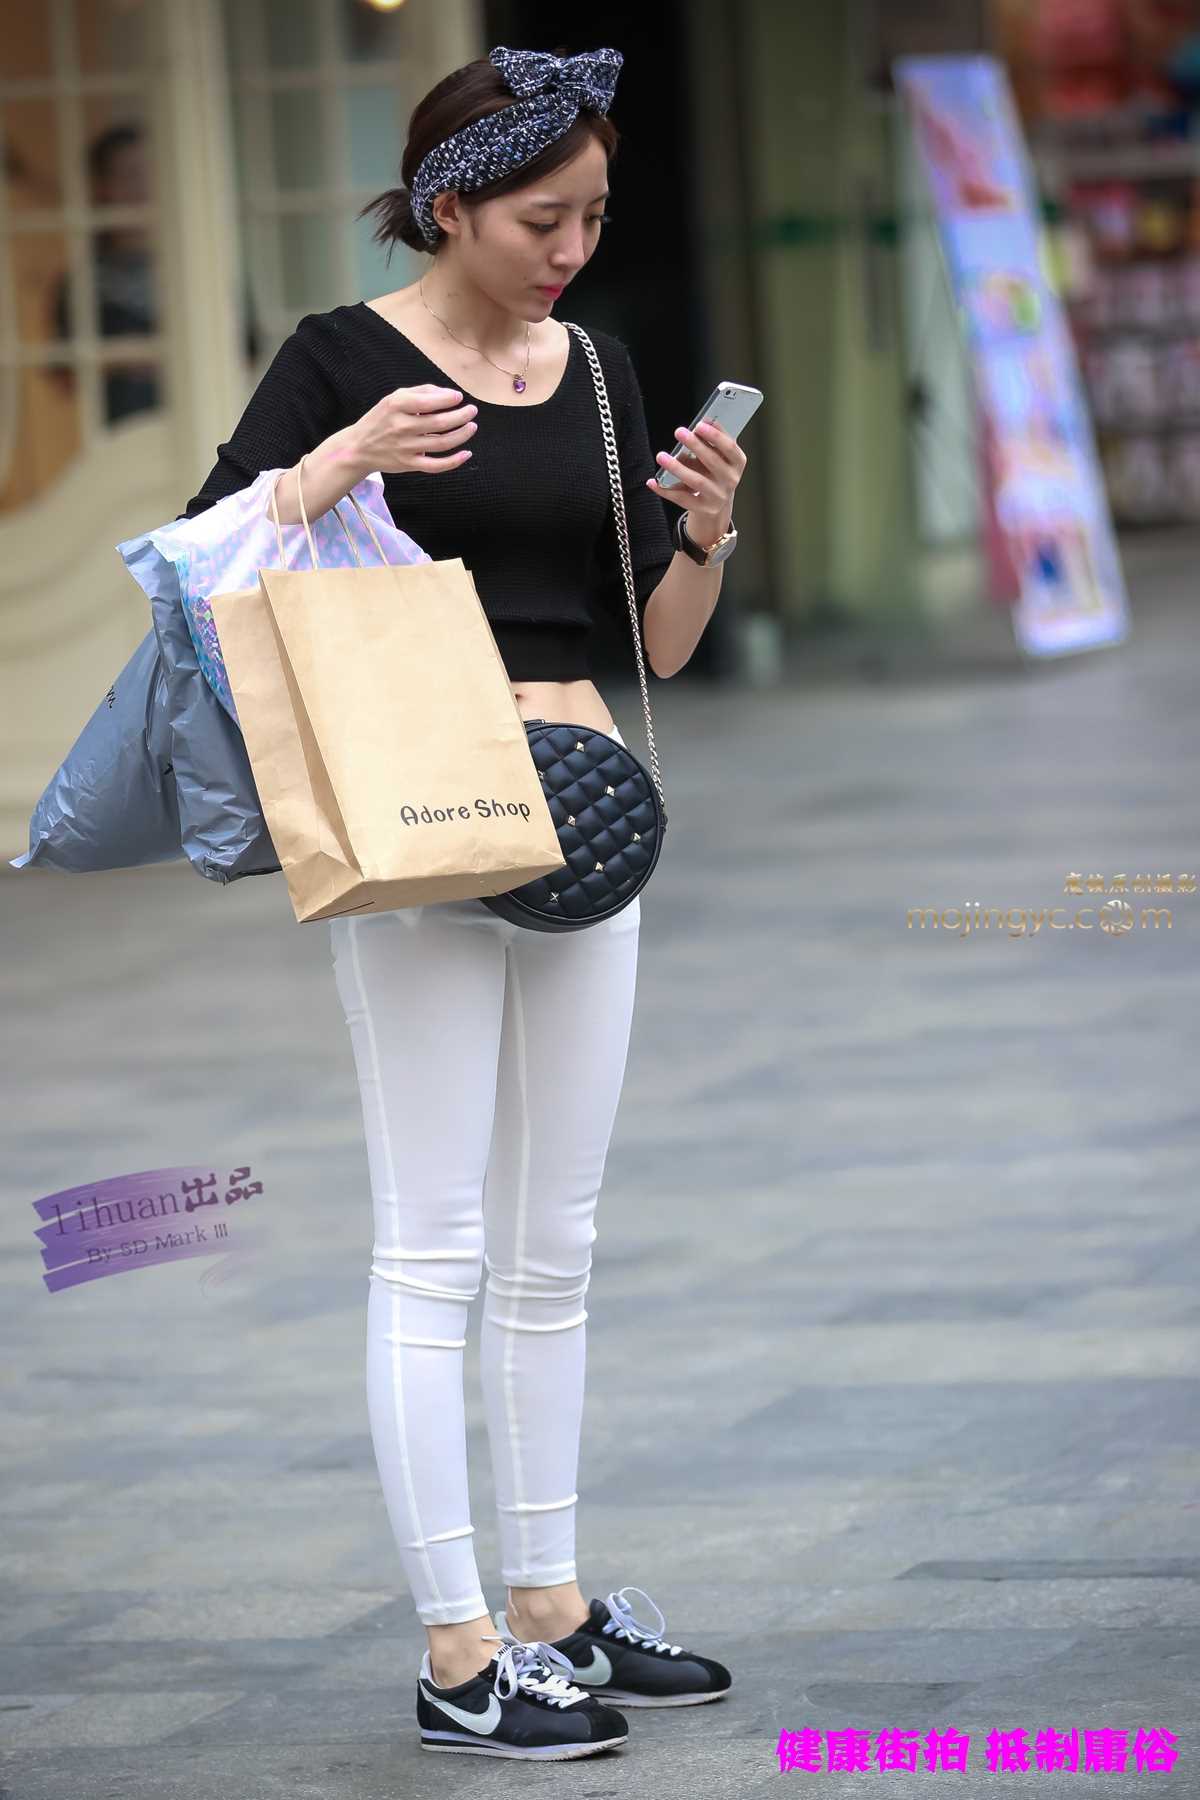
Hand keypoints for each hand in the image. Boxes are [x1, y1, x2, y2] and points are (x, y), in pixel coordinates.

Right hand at [351, 383, 478, 474]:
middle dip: (461, 416)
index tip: (459, 397)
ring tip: (472, 426)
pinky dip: (454, 462)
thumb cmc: (381, 419)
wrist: (359, 448)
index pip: (428, 402)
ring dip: (461, 435)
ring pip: (441, 443)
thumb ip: (421, 392)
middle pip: (439, 423)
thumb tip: (449, 394)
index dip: (448, 400)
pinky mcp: (409, 465)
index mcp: (397, 406)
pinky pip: (435, 466)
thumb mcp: (394, 398)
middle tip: (472, 410)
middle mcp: (401, 427)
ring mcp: (406, 448)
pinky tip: (466, 454)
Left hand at [646, 417, 746, 546]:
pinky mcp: (703, 508)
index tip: (699, 425)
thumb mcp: (719, 457)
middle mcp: (730, 480)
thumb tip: (703, 421)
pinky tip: (653, 482)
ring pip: (696, 481)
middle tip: (679, 432)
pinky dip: (666, 490)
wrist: (717, 504)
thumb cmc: (716, 473)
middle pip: (712, 462)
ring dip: (677, 468)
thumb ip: (712, 441)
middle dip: (695, 445)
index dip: (716, 436)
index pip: (730, 448)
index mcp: (737, 463)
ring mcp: (717, 496)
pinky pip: (682, 498)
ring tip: (661, 456)